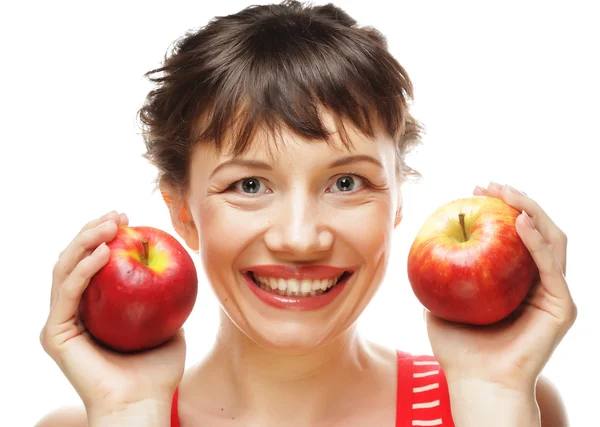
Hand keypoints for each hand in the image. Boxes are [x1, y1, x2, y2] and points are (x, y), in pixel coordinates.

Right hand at [40, 211, 185, 419]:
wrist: (144, 405)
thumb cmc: (157, 372)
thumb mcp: (170, 327)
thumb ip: (167, 301)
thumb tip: (180, 272)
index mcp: (93, 311)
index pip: (92, 264)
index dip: (105, 236)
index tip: (128, 219)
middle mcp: (72, 313)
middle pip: (74, 260)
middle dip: (93, 230)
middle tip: (118, 214)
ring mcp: (61, 323)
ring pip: (64, 270)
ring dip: (85, 241)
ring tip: (111, 225)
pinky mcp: (55, 335)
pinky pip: (68, 293)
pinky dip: (83, 269)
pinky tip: (104, 253)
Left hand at [424, 182, 576, 393]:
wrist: (475, 383)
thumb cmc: (458, 350)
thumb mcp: (439, 305)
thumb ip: (438, 280)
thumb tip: (420, 253)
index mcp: (515, 282)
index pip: (514, 235)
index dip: (499, 209)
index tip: (473, 190)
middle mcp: (538, 283)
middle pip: (537, 229)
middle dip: (515, 200)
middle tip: (488, 184)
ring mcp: (552, 294)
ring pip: (552, 239)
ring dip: (530, 210)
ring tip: (505, 193)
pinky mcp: (562, 306)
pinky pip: (550, 266)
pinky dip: (537, 241)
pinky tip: (518, 222)